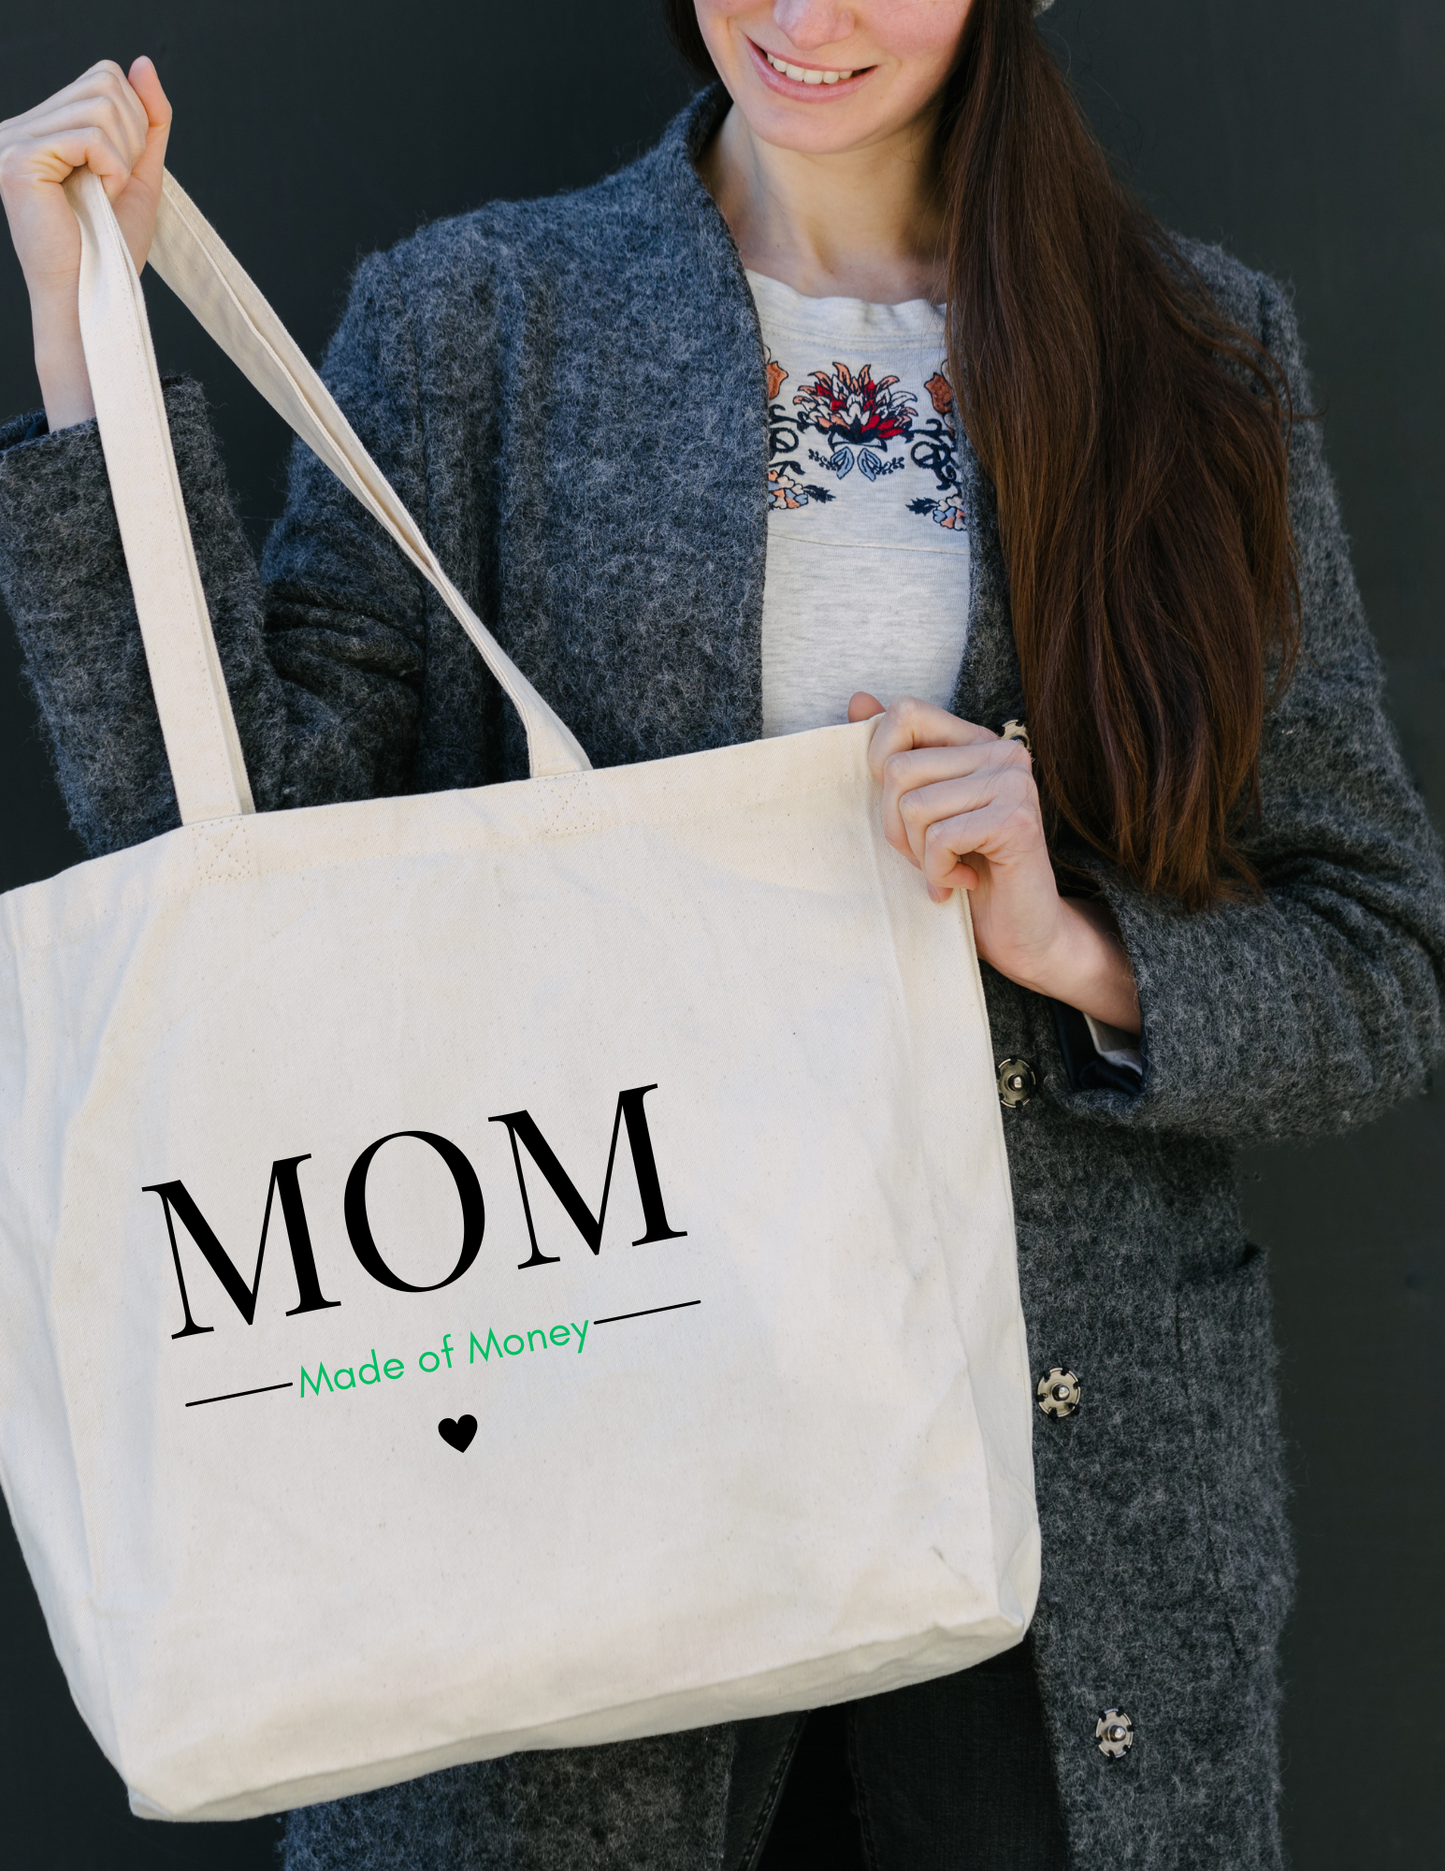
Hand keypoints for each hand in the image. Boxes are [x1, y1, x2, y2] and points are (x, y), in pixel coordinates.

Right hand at [0, 57, 171, 429]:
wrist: (93, 297)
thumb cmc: (111, 248)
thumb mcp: (139, 173)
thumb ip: (147, 120)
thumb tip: (143, 63)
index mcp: (43, 128)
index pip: (103, 77)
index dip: (135, 120)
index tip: (122, 172)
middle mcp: (20, 127)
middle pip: (104, 83)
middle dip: (132, 139)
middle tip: (115, 188)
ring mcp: (12, 140)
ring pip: (100, 105)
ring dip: (123, 159)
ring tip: (104, 196)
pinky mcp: (18, 159)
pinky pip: (90, 136)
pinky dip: (112, 170)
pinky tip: (99, 198)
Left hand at [850, 692, 1140, 1034]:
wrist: (1021, 934)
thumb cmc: (966, 873)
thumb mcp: (917, 813)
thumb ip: (891, 755)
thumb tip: (856, 699)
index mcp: (976, 742)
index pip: (905, 713)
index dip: (881, 762)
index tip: (903, 810)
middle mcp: (1002, 751)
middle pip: (897, 770)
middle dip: (896, 827)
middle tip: (928, 856)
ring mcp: (1014, 782)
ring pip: (913, 806)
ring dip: (918, 854)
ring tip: (947, 869)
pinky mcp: (1016, 820)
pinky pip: (939, 837)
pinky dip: (938, 871)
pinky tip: (962, 881)